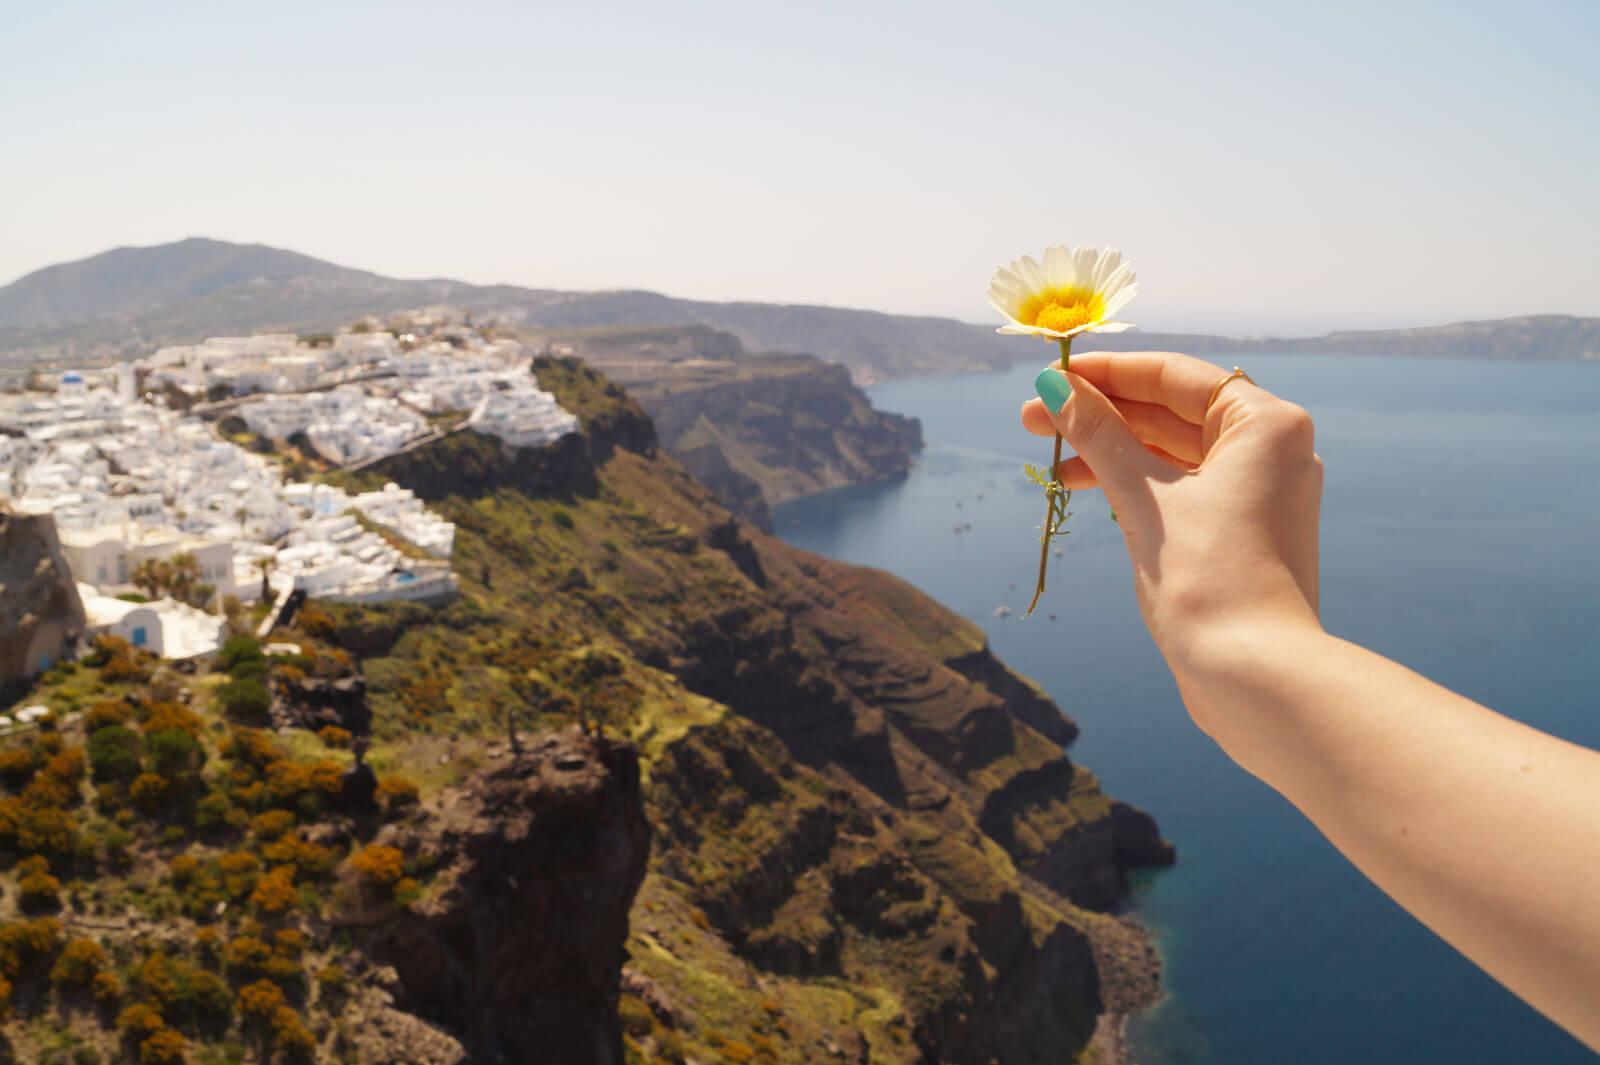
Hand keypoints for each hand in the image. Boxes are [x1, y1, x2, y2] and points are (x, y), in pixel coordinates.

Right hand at [1021, 351, 1322, 667]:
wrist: (1254, 677)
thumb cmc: (1207, 578)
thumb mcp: (1143, 496)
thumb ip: (1098, 435)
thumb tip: (1054, 389)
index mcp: (1265, 424)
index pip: (1174, 376)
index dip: (1107, 373)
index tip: (1051, 376)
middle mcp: (1271, 451)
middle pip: (1171, 412)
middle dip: (1101, 414)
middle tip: (1032, 418)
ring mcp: (1258, 495)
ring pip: (1171, 453)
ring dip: (1110, 452)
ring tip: (1050, 459)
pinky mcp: (1240, 534)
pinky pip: (1180, 489)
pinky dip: (1134, 484)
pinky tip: (1087, 487)